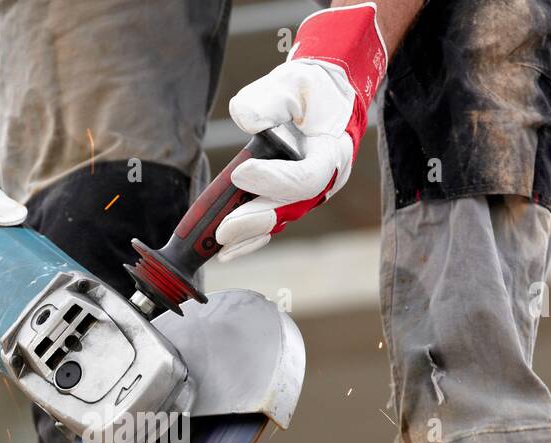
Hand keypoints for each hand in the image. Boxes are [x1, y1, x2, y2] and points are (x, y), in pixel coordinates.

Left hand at [216, 3, 386, 261]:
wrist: (323, 100)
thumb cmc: (309, 92)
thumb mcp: (293, 84)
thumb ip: (271, 100)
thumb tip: (245, 117)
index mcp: (332, 153)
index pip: (304, 177)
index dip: (273, 179)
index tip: (240, 173)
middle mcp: (324, 182)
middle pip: (290, 208)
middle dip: (254, 219)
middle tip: (223, 229)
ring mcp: (307, 195)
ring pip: (278, 220)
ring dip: (247, 234)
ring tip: (218, 243)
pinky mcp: (289, 201)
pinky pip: (270, 223)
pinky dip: (247, 237)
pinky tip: (223, 250)